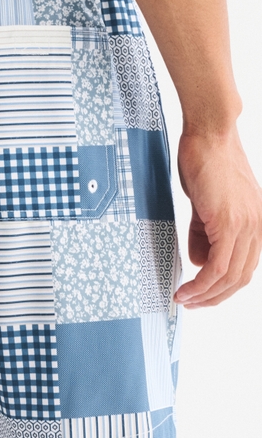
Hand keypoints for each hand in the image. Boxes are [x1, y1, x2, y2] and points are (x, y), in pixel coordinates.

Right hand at [174, 128, 261, 307]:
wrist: (210, 133)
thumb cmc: (207, 159)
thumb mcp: (206, 203)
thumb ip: (204, 233)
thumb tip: (199, 259)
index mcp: (256, 223)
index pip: (244, 267)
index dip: (222, 287)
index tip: (200, 295)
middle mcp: (257, 227)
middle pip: (240, 278)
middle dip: (214, 297)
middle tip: (191, 303)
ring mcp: (246, 225)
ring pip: (229, 276)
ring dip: (205, 294)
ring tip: (184, 298)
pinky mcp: (229, 223)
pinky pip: (216, 265)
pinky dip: (201, 282)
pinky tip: (187, 286)